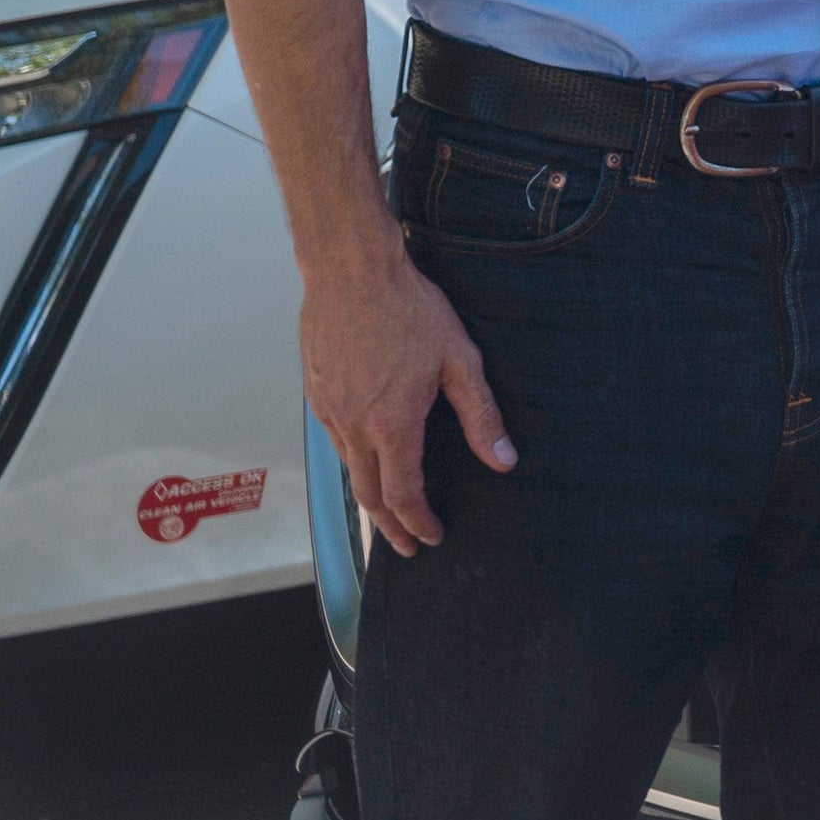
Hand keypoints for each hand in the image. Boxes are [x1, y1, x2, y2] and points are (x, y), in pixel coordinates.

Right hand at [301, 253, 509, 556]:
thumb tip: (503, 461)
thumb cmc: (411, 311)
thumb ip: (481, 415)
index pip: (403, 493)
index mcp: (393, 424)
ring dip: (371, 498)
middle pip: (370, 494)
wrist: (351, 273)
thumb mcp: (461, 360)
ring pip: (350, 470)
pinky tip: (369, 462)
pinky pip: (336, 443)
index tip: (432, 537)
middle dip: (391, 527)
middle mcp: (354, 426)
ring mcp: (330, 412)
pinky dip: (355, 465)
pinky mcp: (317, 395)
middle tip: (408, 546)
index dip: (418, 522)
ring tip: (390, 513)